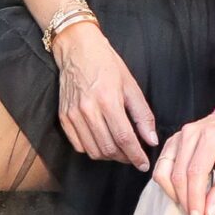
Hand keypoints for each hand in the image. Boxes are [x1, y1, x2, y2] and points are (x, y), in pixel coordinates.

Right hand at [53, 20, 157, 167]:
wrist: (77, 49)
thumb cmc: (107, 64)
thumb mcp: (131, 85)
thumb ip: (142, 115)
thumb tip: (151, 140)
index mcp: (108, 100)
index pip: (124, 138)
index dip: (136, 155)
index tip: (144, 164)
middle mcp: (88, 109)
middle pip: (108, 148)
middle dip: (124, 158)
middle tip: (134, 156)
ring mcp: (73, 115)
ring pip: (93, 150)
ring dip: (109, 156)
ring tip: (120, 150)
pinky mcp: (63, 117)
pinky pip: (78, 145)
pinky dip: (92, 149)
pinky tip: (102, 142)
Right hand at [154, 108, 214, 214]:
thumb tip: (208, 212)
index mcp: (211, 137)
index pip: (195, 173)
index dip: (194, 199)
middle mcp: (190, 133)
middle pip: (178, 175)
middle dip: (184, 202)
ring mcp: (178, 136)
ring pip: (163, 172)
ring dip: (173, 194)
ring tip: (188, 206)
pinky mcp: (171, 141)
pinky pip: (161, 166)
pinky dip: (168, 184)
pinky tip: (181, 193)